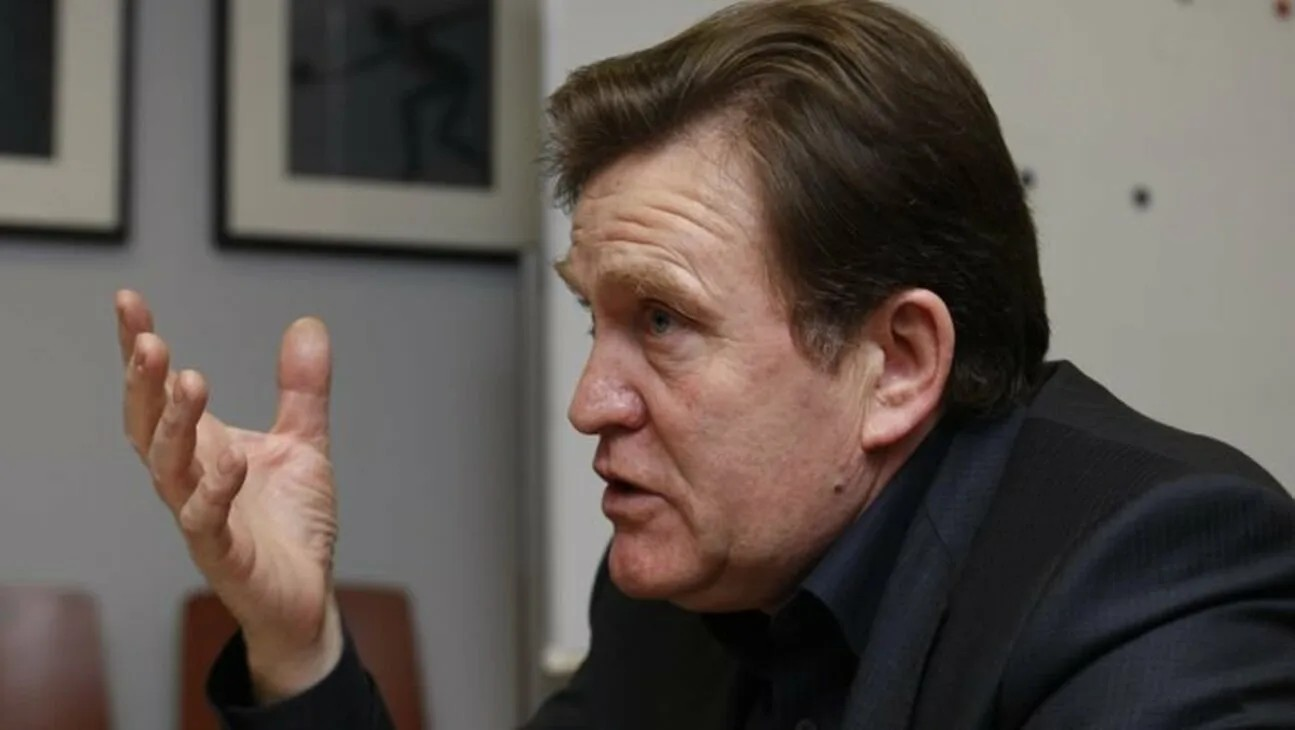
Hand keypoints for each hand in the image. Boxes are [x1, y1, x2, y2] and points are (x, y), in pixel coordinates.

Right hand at [115, 290, 342, 700]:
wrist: (304, 596)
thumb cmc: (291, 524)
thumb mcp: (304, 443)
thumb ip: (302, 389)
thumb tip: (308, 325)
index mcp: (201, 446)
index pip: (159, 390)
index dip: (137, 347)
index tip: (128, 300)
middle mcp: (188, 477)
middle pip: (146, 424)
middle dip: (143, 382)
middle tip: (148, 339)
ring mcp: (199, 516)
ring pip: (168, 467)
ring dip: (175, 424)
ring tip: (191, 381)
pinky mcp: (222, 554)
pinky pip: (206, 520)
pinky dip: (215, 488)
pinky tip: (229, 459)